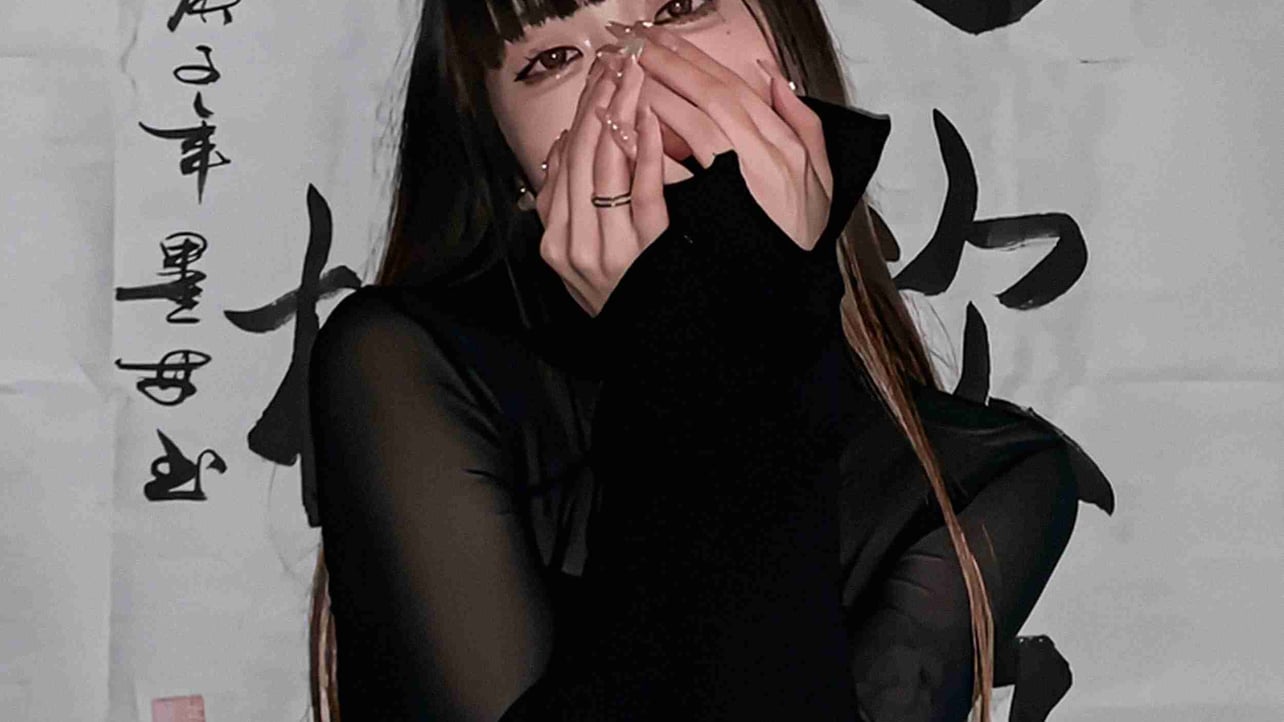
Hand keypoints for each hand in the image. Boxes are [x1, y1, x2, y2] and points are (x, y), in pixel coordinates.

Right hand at [534, 50, 669, 317]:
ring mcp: (606, 251)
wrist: (655, 354)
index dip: (578, 119)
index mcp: (554, 242)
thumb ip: (567, 208)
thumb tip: (562, 149)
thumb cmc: (627, 302)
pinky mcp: (642, 254)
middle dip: (597, 106)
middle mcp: (571, 245)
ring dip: (619, 118)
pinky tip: (650, 124)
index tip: (595, 82)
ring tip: (632, 81)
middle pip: (580, 161)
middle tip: (616, 67)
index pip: (561, 168)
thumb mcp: (582, 261)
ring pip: (604, 171)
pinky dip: (645, 155)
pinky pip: (641, 195)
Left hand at [608, 21, 833, 252]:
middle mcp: (763, 154)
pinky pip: (672, 175)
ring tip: (621, 75)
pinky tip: (624, 130)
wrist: (792, 285)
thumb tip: (772, 75)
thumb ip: (799, 118)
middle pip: (709, 94)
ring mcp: (738, 183)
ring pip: (692, 124)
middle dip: (666, 63)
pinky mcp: (715, 213)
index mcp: (782, 140)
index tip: (660, 37)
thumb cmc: (799, 231)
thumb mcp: (818, 169)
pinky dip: (647, 150)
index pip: (731, 85)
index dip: (692, 57)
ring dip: (655, 95)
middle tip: (630, 44)